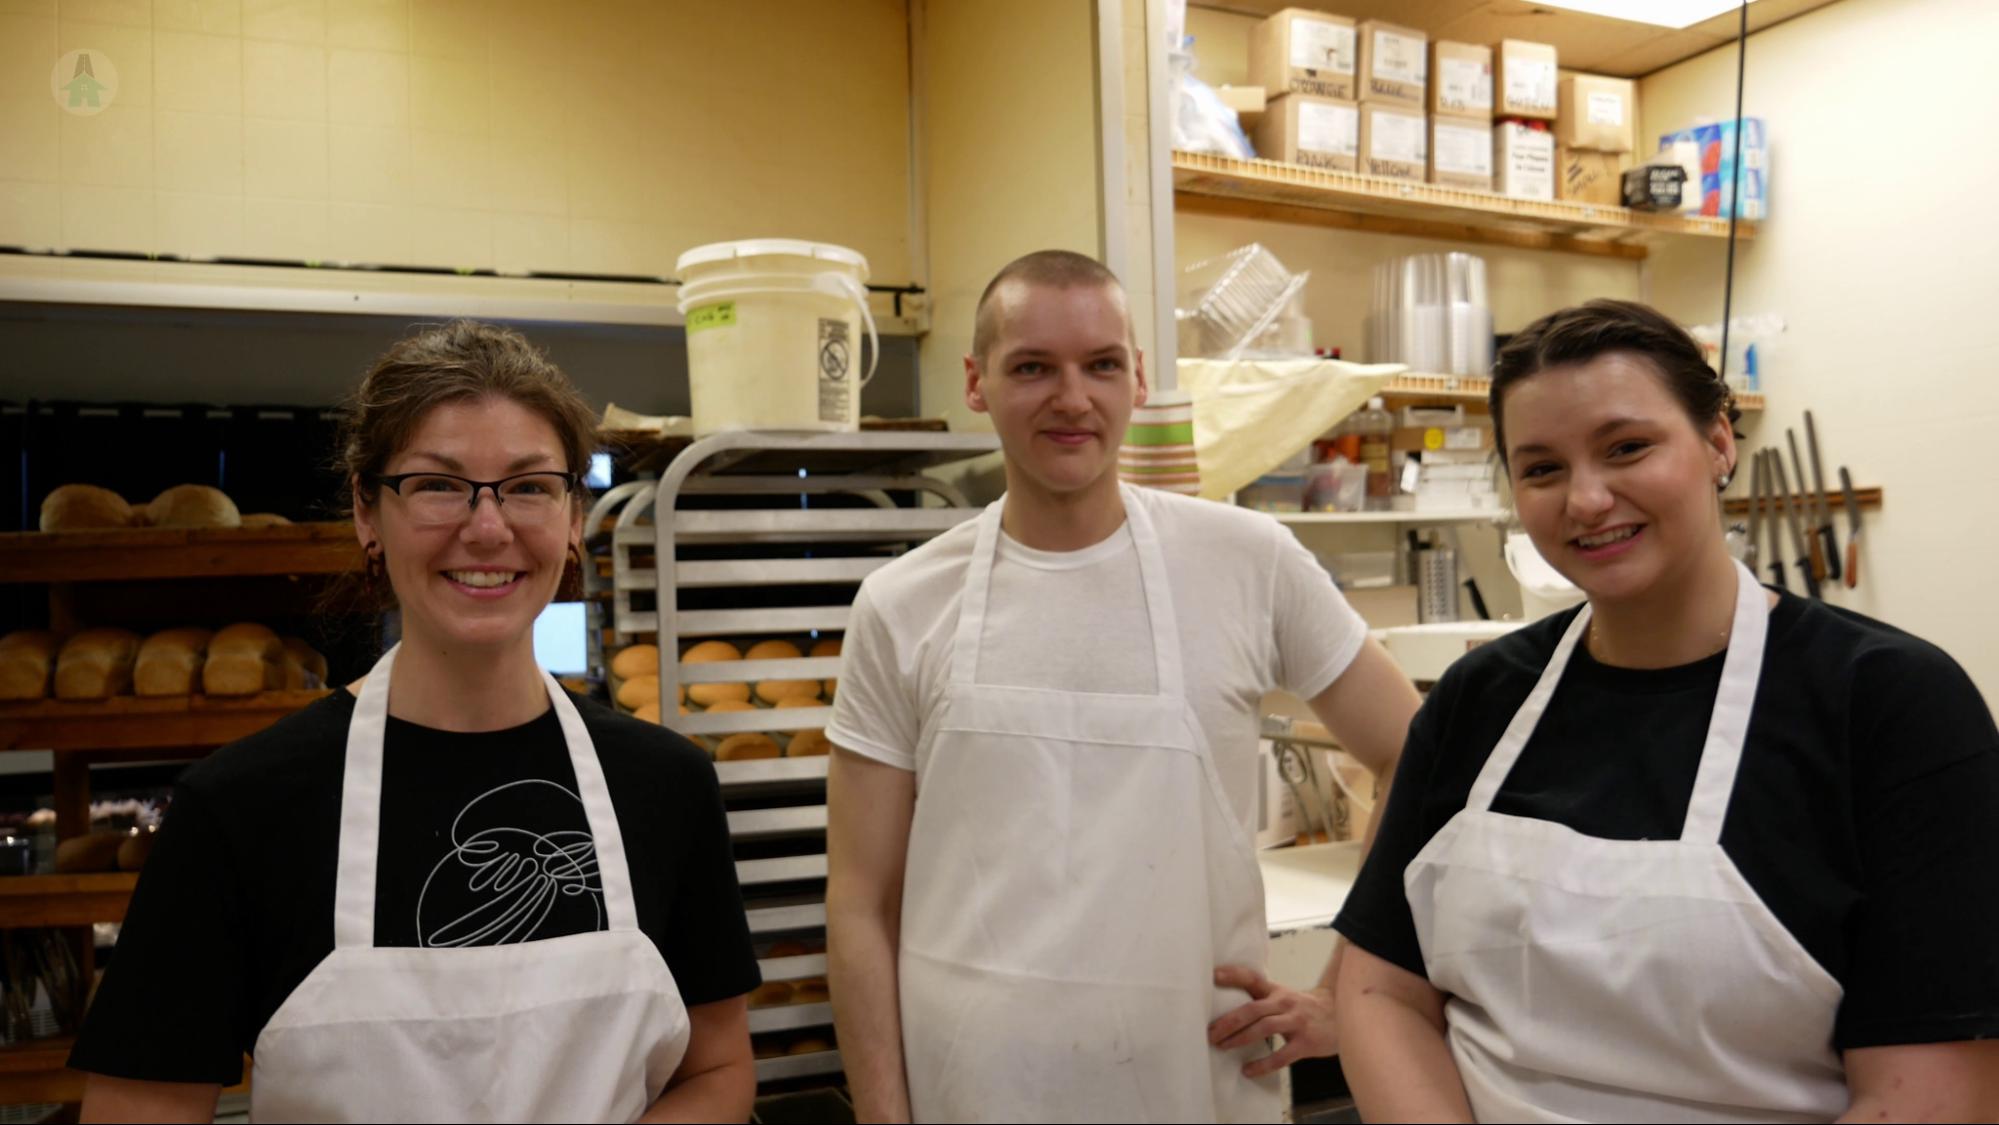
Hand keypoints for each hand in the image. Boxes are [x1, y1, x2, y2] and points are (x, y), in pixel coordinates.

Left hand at [1208, 965, 1339, 1078]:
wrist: (1341, 1015)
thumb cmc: (1302, 1008)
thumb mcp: (1283, 997)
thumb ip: (1261, 999)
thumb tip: (1226, 1008)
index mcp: (1276, 991)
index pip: (1252, 978)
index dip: (1233, 975)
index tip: (1213, 975)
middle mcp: (1285, 1003)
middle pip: (1253, 1009)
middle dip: (1228, 1021)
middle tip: (1209, 1033)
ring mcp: (1296, 1022)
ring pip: (1265, 1028)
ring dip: (1240, 1038)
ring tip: (1222, 1047)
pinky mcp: (1306, 1043)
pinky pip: (1281, 1056)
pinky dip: (1262, 1065)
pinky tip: (1247, 1070)